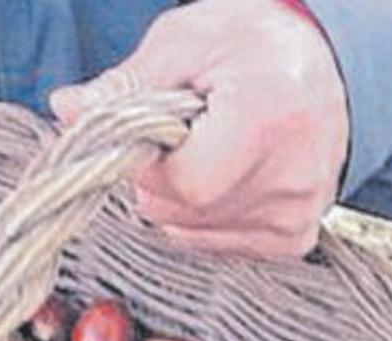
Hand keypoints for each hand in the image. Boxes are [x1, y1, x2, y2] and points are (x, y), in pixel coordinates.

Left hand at [50, 0, 349, 258]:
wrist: (326, 65)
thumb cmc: (250, 45)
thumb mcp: (184, 43)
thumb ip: (124, 85)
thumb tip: (66, 109)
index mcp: (268, 117)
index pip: (182, 183)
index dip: (151, 164)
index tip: (157, 131)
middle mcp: (294, 175)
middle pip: (183, 212)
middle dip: (162, 179)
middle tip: (186, 135)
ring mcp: (298, 213)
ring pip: (193, 233)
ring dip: (183, 199)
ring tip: (214, 150)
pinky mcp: (296, 238)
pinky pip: (220, 246)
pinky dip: (209, 216)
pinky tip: (230, 177)